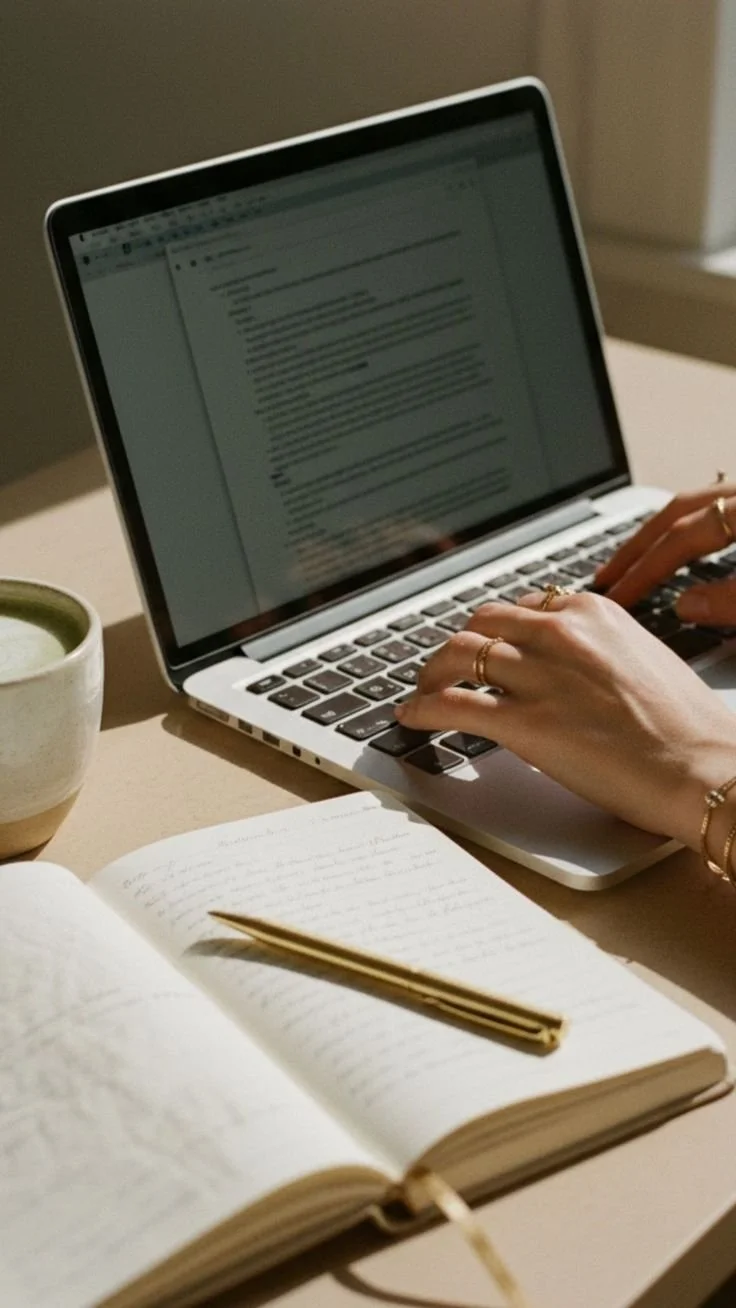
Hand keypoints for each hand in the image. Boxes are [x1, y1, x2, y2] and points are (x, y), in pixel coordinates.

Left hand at [396, 591, 735, 848]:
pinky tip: (411, 717)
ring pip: (459, 654)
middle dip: (459, 644)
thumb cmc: (689, 729)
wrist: (706, 767)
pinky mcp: (525, 722)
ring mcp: (540, 675)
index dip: (497, 629)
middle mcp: (561, 633)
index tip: (488, 644)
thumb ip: (598, 655)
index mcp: (594, 612)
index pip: (523, 605)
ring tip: (421, 689)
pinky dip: (422, 708)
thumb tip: (568, 671)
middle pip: (483, 622)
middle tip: (445, 666)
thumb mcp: (643, 662)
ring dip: (431, 672)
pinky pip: (453, 705)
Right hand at [596, 484, 735, 621]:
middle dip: (637, 544)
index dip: (644, 569)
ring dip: (663, 531)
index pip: (679, 538)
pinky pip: (720, 507)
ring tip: (638, 555)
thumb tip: (685, 606)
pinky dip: (695, 525)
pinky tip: (693, 542)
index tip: (616, 597)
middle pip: (679, 510)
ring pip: (699, 503)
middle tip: (606, 574)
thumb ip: (732, 600)